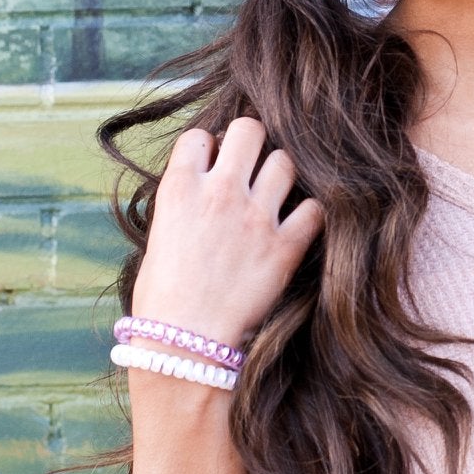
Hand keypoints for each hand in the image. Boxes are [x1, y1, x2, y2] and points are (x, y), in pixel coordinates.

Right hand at [126, 116, 325, 350]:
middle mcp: (220, 192)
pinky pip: (314, 209)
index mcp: (180, 188)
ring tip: (273, 195)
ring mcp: (256, 217)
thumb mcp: (159, 236)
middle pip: (250, 130)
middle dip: (251, 141)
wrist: (182, 343)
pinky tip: (297, 225)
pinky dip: (309, 214)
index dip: (208, 147)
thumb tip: (202, 188)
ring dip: (280, 174)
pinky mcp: (284, 246)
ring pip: (285, 162)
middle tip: (251, 163)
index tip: (211, 164)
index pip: (200, 136)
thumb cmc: (161, 298)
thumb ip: (184, 203)